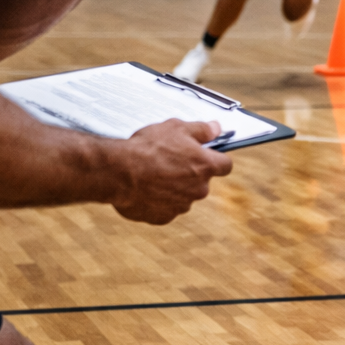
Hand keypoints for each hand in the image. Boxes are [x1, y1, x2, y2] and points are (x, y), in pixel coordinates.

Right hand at [110, 119, 231, 224]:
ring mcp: (181, 206)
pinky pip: (166, 208)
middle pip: (202, 181)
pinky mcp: (164, 217)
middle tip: (170, 160)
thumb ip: (201, 130)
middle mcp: (198, 189)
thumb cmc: (148, 148)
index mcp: (205, 167)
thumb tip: (217, 129)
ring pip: (184, 195)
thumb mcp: (176, 127)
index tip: (206, 154)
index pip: (225, 165)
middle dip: (190, 173)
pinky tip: (146, 188)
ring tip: (154, 174)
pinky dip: (159, 200)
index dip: (216, 158)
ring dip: (174, 187)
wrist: (119, 173)